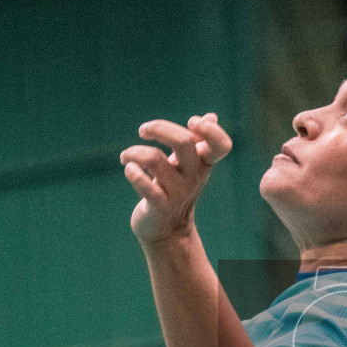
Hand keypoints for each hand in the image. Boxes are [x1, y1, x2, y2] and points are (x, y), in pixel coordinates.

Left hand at [120, 113, 231, 243]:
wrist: (167, 230)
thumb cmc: (176, 191)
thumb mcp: (190, 166)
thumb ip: (198, 141)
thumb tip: (211, 116)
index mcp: (203, 164)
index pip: (221, 146)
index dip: (210, 130)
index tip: (191, 122)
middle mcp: (194, 177)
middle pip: (183, 141)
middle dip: (160, 128)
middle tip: (143, 130)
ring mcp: (178, 192)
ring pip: (155, 159)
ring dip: (135, 152)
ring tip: (125, 156)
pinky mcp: (160, 206)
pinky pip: (145, 186)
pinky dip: (133, 172)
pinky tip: (128, 168)